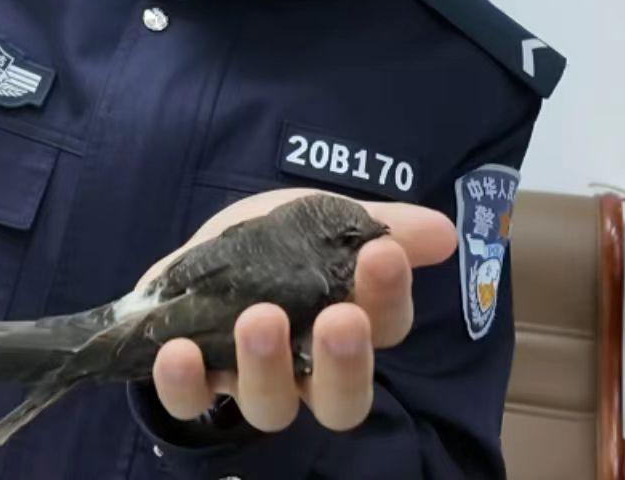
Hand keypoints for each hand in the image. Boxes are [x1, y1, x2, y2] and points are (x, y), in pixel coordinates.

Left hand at [138, 189, 457, 433]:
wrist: (204, 257)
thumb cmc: (280, 244)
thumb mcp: (327, 220)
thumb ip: (383, 224)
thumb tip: (445, 233)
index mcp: (354, 327)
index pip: (386, 327)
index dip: (389, 296)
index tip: (383, 254)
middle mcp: (309, 372)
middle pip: (341, 397)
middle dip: (343, 363)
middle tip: (339, 320)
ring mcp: (252, 383)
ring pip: (270, 405)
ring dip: (266, 366)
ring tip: (259, 320)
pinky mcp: (195, 385)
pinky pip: (190, 402)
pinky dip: (184, 383)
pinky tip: (179, 351)